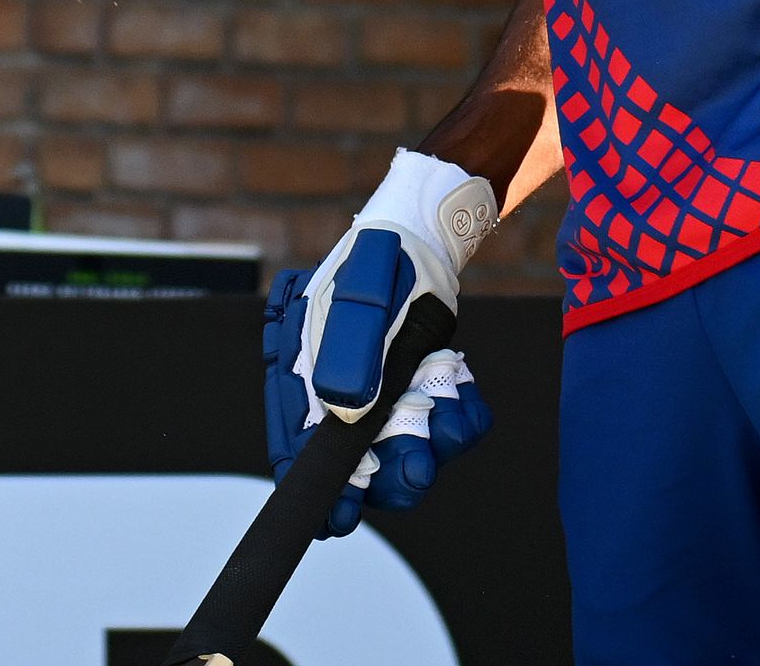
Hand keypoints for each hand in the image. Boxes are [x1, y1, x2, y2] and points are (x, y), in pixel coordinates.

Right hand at [263, 149, 499, 535]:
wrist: (425, 238)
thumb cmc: (381, 259)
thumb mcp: (362, 293)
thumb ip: (349, 349)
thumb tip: (342, 409)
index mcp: (304, 372)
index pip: (297, 443)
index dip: (316, 488)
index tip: (339, 520)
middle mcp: (339, 393)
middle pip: (357, 463)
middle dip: (391, 471)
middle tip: (417, 469)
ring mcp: (383, 396)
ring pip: (408, 451)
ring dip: (435, 440)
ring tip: (447, 404)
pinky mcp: (421, 393)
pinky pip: (447, 429)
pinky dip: (462, 418)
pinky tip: (462, 390)